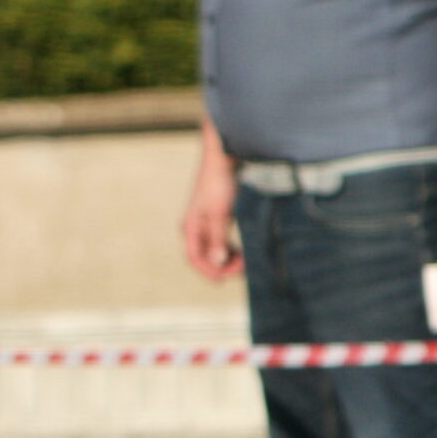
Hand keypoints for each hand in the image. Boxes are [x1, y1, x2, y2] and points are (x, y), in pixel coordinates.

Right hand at [180, 154, 243, 282]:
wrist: (225, 157)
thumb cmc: (219, 183)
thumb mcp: (220, 213)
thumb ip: (217, 239)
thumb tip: (217, 263)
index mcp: (190, 226)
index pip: (194, 258)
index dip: (208, 272)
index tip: (225, 280)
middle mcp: (195, 227)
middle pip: (205, 256)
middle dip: (222, 266)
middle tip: (243, 270)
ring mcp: (207, 222)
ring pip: (215, 250)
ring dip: (229, 259)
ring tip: (246, 262)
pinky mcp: (218, 218)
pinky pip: (222, 241)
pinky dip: (232, 248)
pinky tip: (245, 251)